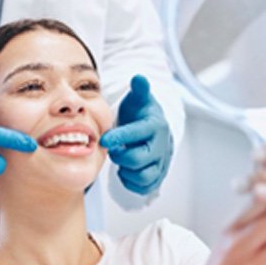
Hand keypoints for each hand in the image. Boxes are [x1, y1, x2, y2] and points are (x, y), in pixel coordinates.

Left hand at [100, 75, 172, 195]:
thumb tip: (138, 77)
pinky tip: (124, 171)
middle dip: (121, 155)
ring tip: (120, 159)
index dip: (119, 137)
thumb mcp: (139, 99)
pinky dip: (132, 182)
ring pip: (144, 176)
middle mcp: (161, 146)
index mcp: (155, 126)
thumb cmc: (141, 114)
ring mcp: (161, 163)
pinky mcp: (158, 175)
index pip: (137, 133)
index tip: (104, 139)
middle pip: (139, 159)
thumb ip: (139, 89)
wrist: (154, 129)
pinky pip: (145, 187)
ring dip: (127, 171)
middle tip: (113, 149)